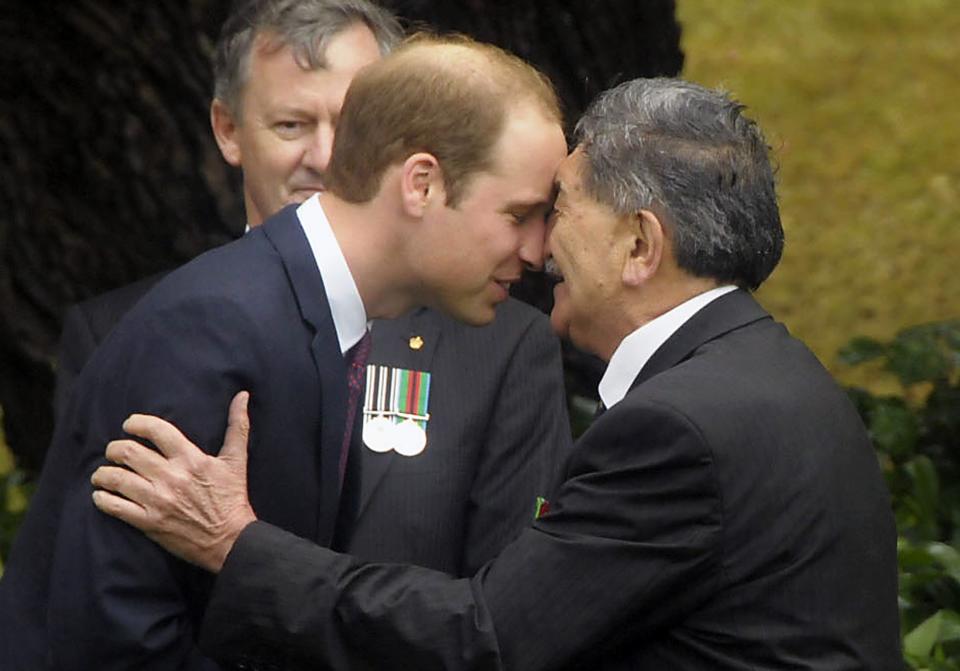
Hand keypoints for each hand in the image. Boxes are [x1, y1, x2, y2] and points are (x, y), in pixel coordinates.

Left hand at [92, 391, 256, 572]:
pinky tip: (101, 495)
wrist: (231, 540)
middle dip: (114, 448)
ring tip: (102, 473)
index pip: (156, 430)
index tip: (129, 425)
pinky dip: (102, 499)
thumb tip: (243, 395)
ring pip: (116, 478)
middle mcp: (171, 477)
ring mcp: (158, 501)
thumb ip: (238, 426)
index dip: (136, 423)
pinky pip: (115, 507)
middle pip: (128, 452)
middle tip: (114, 451)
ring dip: (103, 473)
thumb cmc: (232, 498)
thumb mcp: (237, 460)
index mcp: (191, 458)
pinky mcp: (149, 522)